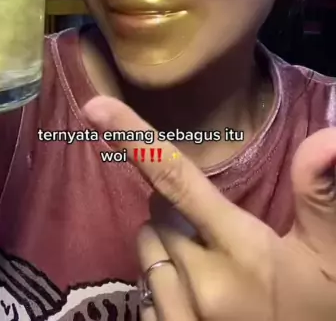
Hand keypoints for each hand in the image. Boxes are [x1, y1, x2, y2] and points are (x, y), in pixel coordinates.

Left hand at [83, 96, 335, 319]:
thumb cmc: (321, 311)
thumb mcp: (332, 257)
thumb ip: (320, 197)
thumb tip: (328, 135)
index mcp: (243, 251)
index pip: (177, 180)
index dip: (134, 138)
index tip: (95, 106)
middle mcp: (201, 285)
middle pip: (159, 218)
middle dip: (181, 216)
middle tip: (224, 240)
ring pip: (148, 257)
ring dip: (171, 254)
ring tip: (218, 277)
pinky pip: (144, 298)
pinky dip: (164, 292)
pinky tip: (202, 306)